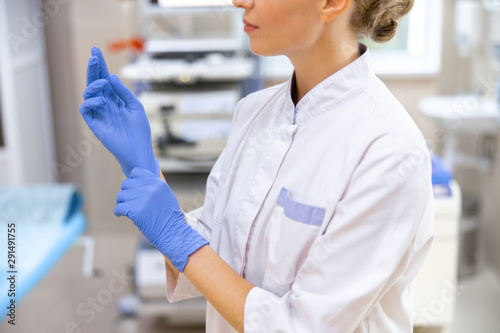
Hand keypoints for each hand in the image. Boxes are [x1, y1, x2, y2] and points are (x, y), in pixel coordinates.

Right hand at [79, 47, 158, 176]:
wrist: (138, 150)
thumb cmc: (139, 130)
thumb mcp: (135, 107)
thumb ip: (123, 93)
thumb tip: (111, 77)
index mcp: (115, 99)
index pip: (105, 79)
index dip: (100, 66)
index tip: (96, 51)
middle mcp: (105, 104)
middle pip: (95, 83)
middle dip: (93, 68)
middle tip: (93, 56)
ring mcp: (98, 113)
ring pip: (88, 94)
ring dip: (94, 86)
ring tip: (102, 84)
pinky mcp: (94, 124)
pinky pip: (85, 109)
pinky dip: (90, 102)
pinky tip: (101, 100)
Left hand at [114, 168, 208, 271]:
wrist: (173, 233)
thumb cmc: (168, 217)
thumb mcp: (165, 195)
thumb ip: (153, 186)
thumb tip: (136, 181)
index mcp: (157, 183)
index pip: (136, 172)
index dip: (133, 181)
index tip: (134, 190)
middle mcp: (150, 188)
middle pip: (126, 184)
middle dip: (126, 193)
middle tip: (130, 203)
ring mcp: (142, 199)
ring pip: (121, 195)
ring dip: (122, 203)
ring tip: (127, 210)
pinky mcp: (135, 211)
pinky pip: (118, 208)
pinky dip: (118, 212)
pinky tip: (122, 215)